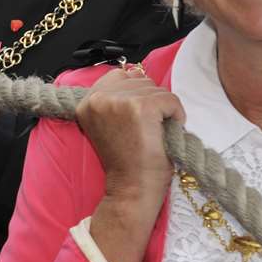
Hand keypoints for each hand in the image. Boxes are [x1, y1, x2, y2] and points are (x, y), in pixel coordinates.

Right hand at [75, 66, 185, 261]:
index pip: (120, 76)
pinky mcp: (140, 106)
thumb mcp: (110, 123)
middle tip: (145, 131)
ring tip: (153, 134)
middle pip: (139, 79)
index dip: (136, 96)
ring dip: (163, 110)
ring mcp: (118, 100)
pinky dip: (176, 116)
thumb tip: (136, 73)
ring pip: (156, 88)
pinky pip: (170, 99)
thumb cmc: (127, 161)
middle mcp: (97, 97)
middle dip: (150, 102)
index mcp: (86, 101)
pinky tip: (164, 135)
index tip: (135, 122)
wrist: (131, 189)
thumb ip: (115, 99)